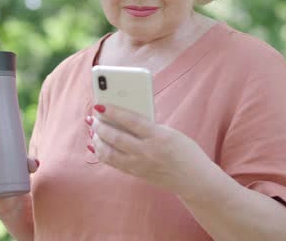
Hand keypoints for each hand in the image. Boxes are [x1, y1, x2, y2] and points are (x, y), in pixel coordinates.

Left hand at [86, 104, 207, 196]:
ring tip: (93, 131)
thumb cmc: (185, 150)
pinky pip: (114, 163)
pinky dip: (102, 154)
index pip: (131, 121)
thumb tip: (124, 118)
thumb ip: (149, 126)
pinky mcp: (137, 174)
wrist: (194, 179)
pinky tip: (97, 146)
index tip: (100, 105)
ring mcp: (140, 165)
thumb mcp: (170, 132)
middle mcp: (147, 152)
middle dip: (100, 127)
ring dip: (98, 141)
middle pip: (116, 138)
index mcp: (158, 136)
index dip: (113, 112)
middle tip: (92, 118)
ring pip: (110, 153)